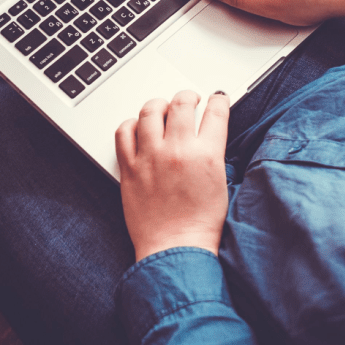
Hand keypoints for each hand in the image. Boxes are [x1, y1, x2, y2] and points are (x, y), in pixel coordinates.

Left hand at [116, 90, 229, 262]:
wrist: (176, 248)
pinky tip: (137, 127)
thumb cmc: (200, 224)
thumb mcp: (220, 183)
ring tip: (162, 108)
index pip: (216, 111)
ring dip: (159, 105)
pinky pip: (124, 132)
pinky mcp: (129, 168)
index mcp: (207, 155)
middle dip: (188, 96)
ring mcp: (151, 158)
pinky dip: (131, 124)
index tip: (217, 98)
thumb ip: (214, 153)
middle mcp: (178, 151)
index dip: (219, 100)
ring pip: (151, 111)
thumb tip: (208, 133)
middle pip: (182, 104)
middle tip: (189, 99)